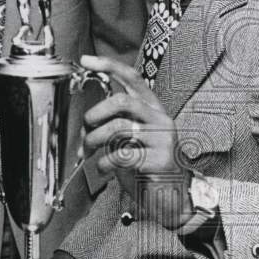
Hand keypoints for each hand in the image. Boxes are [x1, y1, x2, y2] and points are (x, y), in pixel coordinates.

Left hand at [80, 55, 189, 229]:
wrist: (173, 197)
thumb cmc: (148, 167)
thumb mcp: (134, 139)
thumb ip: (117, 125)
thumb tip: (88, 121)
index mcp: (153, 109)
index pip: (132, 78)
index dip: (108, 66)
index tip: (85, 60)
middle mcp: (160, 120)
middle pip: (123, 101)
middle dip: (96, 113)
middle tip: (87, 128)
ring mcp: (162, 140)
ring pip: (119, 128)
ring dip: (95, 141)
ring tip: (91, 153)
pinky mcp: (160, 161)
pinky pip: (123, 155)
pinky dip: (105, 162)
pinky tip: (104, 168)